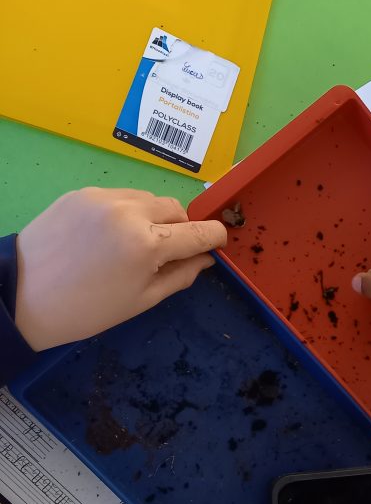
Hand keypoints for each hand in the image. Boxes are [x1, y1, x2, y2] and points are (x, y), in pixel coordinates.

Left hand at [15, 187, 226, 350]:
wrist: (20, 296)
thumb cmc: (86, 310)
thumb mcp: (141, 301)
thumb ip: (179, 275)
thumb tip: (205, 259)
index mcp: (148, 244)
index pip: (200, 232)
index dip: (215, 238)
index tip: (217, 245)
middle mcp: (129, 211)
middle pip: (176, 209)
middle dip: (180, 229)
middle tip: (167, 253)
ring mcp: (103, 197)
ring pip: (148, 199)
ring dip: (153, 218)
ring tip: (133, 244)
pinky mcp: (82, 192)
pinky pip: (120, 196)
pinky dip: (126, 212)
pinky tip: (107, 237)